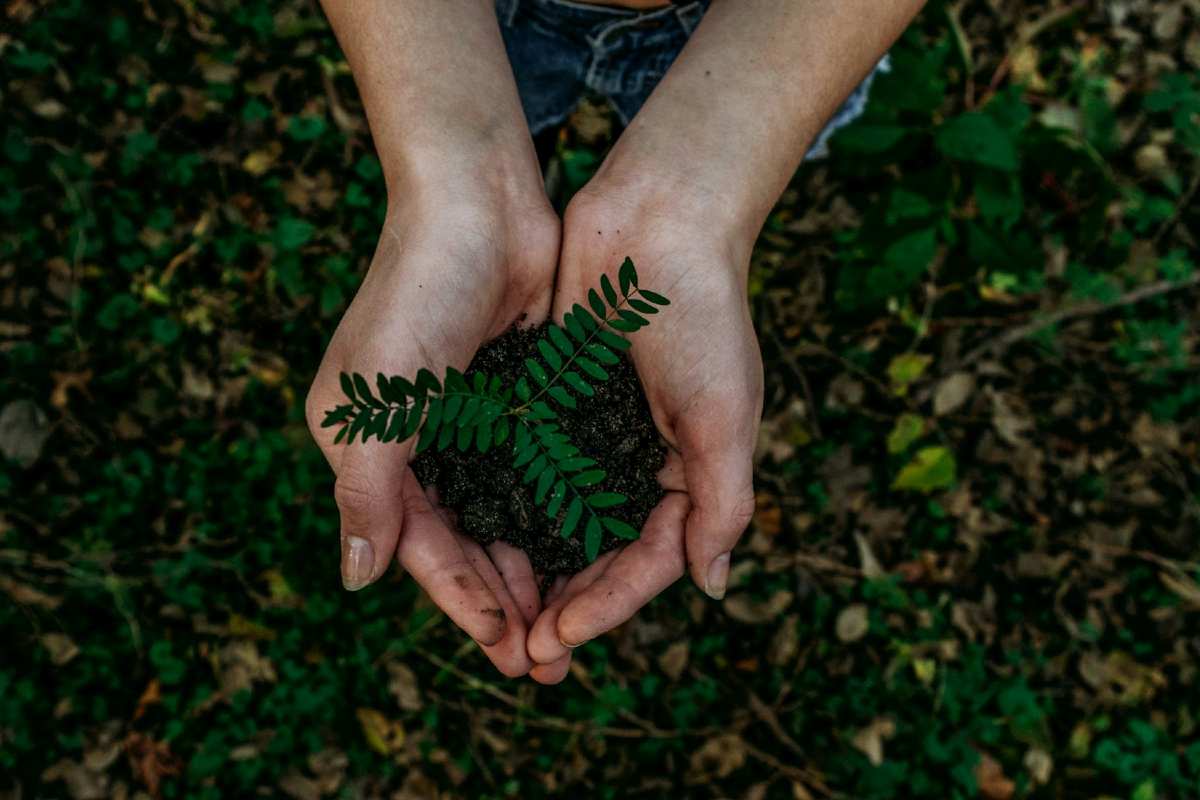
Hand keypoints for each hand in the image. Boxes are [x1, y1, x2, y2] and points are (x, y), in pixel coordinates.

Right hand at [305, 181, 559, 677]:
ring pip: (505, 517)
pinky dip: (557, 515)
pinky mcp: (518, 398)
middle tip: (548, 661)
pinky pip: (537, 473)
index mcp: (371, 450)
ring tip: (571, 623)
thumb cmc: (416, 295)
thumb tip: (357, 581)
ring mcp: (471, 422)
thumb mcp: (375, 402)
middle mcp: (419, 443)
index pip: (421, 548)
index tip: (507, 654)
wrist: (478, 203)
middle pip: (465, 543)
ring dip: (534, 569)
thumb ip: (366, 493)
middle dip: (504, 602)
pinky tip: (587, 551)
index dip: (463, 604)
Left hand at [525, 177, 762, 683]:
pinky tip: (472, 538)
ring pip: (554, 521)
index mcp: (687, 474)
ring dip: (528, 570)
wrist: (658, 219)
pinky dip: (504, 506)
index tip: (558, 639)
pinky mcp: (551, 401)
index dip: (606, 606)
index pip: (646, 562)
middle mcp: (637, 462)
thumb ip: (723, 503)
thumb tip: (712, 587)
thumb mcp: (726, 415)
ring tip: (493, 618)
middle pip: (596, 555)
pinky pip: (525, 467)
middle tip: (521, 655)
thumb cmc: (704, 315)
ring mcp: (591, 434)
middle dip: (562, 605)